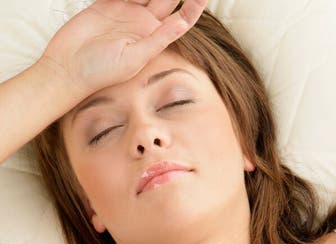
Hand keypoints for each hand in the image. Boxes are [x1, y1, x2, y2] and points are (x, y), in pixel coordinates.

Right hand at [41, 0, 206, 96]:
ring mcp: (125, 11)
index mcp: (155, 37)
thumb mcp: (134, 58)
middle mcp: (143, 22)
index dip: (194, 5)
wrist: (68, 68)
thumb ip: (158, 39)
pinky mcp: (106, 3)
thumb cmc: (101, 72)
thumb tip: (183, 23)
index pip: (181, 18)